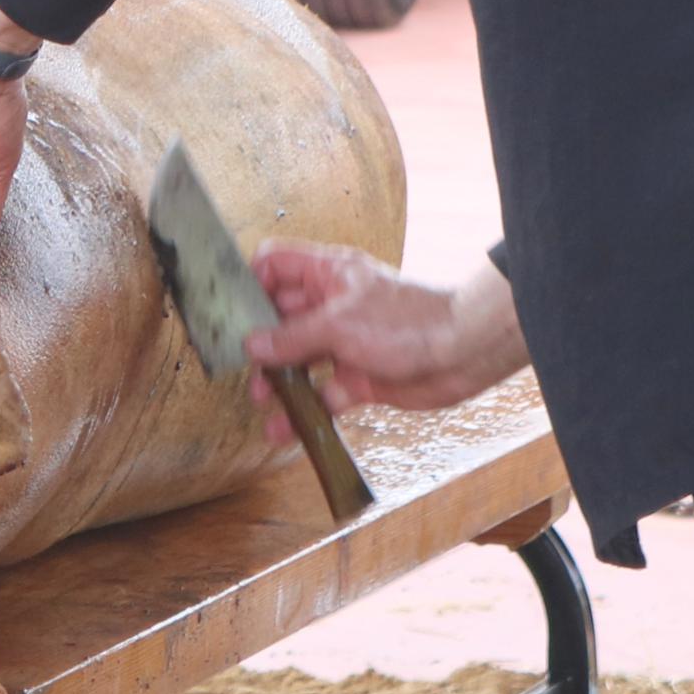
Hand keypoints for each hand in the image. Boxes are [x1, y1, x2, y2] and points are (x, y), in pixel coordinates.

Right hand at [246, 247, 529, 412]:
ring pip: (300, 359)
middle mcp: (332, 305)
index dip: (251, 282)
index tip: (231, 311)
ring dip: (280, 381)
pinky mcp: (358, 376)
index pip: (276, 264)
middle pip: (281, 317)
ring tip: (263, 400)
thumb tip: (251, 346)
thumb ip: (292, 337)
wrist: (463, 352)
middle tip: (241, 366)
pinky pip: (322, 393)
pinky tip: (287, 429)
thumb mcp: (339, 324)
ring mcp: (345, 342)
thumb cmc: (407, 321)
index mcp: (327, 274)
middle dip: (259, 341)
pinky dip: (306, 410)